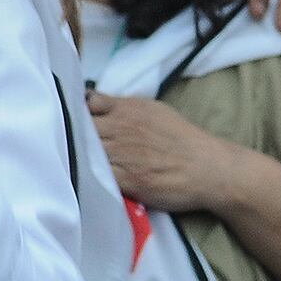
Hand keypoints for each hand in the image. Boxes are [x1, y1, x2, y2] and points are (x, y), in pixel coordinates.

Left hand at [86, 91, 234, 216]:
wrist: (209, 168)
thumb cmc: (182, 139)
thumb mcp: (153, 110)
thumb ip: (122, 106)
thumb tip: (92, 100)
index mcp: (129, 110)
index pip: (89, 104)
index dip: (77, 113)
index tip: (72, 120)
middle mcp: (124, 129)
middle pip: (83, 129)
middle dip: (75, 136)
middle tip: (70, 145)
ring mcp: (125, 155)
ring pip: (87, 153)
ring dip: (80, 157)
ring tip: (76, 163)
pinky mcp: (129, 181)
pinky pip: (99, 177)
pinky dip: (91, 177)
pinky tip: (89, 179)